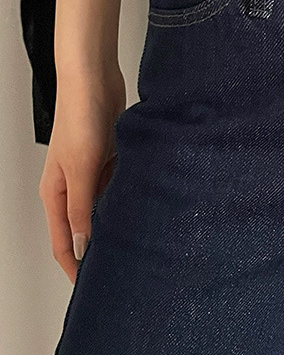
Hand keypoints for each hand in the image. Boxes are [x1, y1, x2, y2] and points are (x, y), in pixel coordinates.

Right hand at [39, 67, 125, 282]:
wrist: (95, 79)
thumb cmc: (80, 117)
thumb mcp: (81, 167)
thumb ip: (82, 207)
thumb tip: (83, 246)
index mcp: (56, 193)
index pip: (64, 241)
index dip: (75, 265)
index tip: (91, 286)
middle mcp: (73, 185)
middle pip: (85, 226)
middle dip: (99, 246)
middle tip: (124, 264)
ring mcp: (92, 169)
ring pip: (105, 204)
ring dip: (117, 219)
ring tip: (140, 239)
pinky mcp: (111, 154)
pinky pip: (119, 183)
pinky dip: (128, 194)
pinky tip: (145, 202)